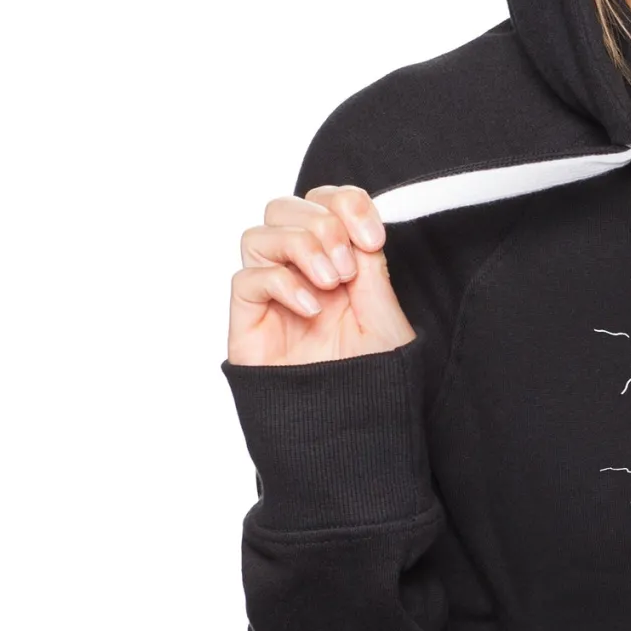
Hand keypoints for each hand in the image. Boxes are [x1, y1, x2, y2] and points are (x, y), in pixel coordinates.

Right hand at [227, 185, 416, 365]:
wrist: (349, 427)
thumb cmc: (370, 378)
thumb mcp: (385, 316)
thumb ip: (370, 267)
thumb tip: (356, 227)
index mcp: (337, 261)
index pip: (324, 203)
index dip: (345, 203)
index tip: (372, 236)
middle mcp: (300, 272)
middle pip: (284, 208)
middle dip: (321, 224)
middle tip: (348, 267)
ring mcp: (271, 295)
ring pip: (259, 234)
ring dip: (300, 247)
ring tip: (331, 284)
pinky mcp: (248, 321)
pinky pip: (246, 279)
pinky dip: (280, 282)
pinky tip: (311, 308)